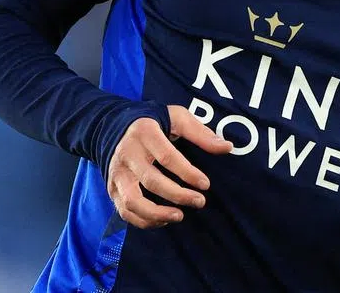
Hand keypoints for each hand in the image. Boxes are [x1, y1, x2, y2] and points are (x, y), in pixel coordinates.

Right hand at [106, 104, 233, 228]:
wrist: (115, 127)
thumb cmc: (155, 123)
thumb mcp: (178, 118)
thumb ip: (202, 133)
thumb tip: (227, 147)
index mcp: (145, 133)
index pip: (167, 157)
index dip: (188, 173)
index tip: (206, 185)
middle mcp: (127, 154)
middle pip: (151, 181)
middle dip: (178, 195)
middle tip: (200, 202)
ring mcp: (117, 173)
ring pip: (132, 201)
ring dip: (157, 214)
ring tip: (180, 216)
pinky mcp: (112, 188)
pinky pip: (125, 211)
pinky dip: (144, 221)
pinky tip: (165, 220)